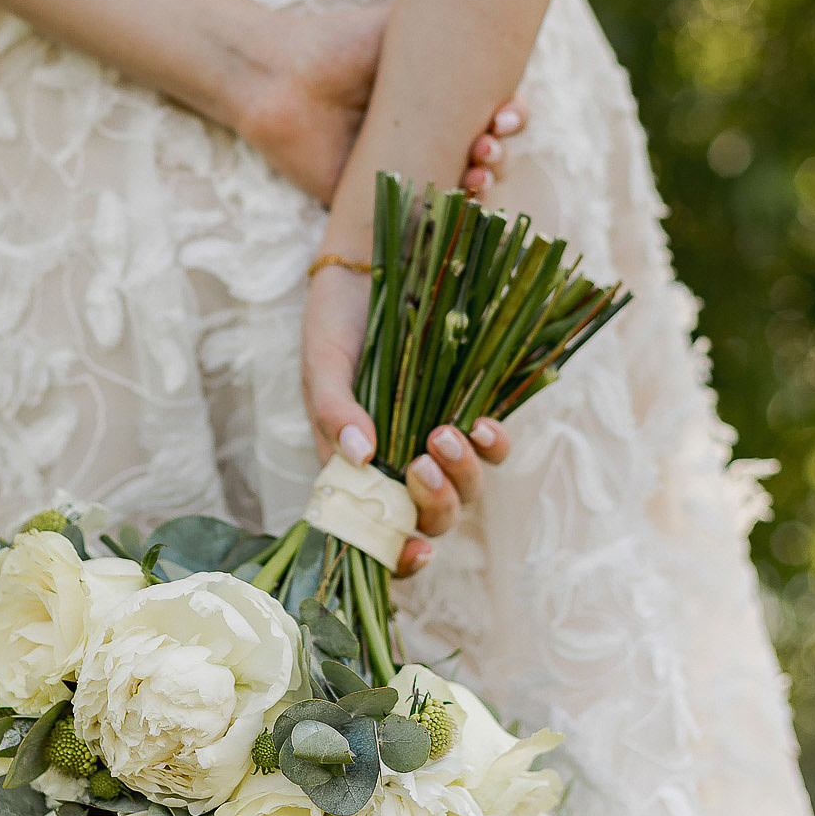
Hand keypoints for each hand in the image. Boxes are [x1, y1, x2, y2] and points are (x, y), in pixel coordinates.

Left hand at [241, 6, 526, 205]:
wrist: (283, 78)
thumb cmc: (340, 44)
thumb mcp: (402, 26)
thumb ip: (448, 24)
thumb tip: (497, 10)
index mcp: (442, 97)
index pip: (496, 114)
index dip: (513, 118)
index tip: (507, 115)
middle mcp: (430, 135)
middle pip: (488, 156)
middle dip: (499, 157)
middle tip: (487, 146)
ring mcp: (408, 172)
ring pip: (463, 191)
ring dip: (483, 186)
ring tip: (475, 173)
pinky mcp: (379, 205)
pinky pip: (422, 222)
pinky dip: (448, 221)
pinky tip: (458, 205)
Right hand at [300, 264, 512, 577]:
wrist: (377, 259)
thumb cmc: (337, 315)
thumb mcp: (322, 359)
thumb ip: (331, 407)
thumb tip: (359, 456)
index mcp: (354, 467)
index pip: (377, 533)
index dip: (398, 556)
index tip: (416, 550)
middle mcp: (400, 462)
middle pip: (430, 518)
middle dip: (434, 507)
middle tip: (421, 466)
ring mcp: (436, 438)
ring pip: (465, 489)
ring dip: (461, 475)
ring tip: (444, 434)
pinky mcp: (469, 408)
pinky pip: (492, 446)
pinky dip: (492, 444)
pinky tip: (482, 424)